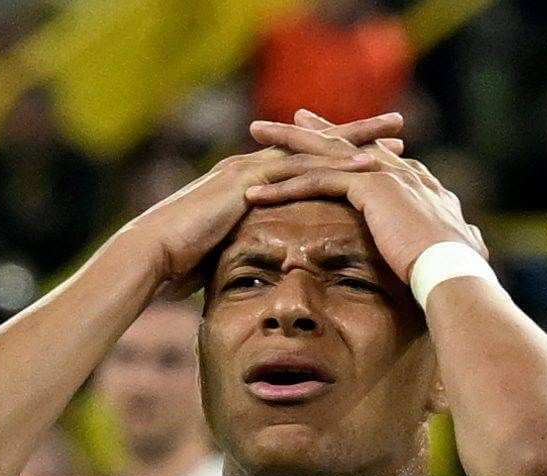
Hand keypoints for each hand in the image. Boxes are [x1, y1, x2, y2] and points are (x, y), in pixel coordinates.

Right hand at [117, 112, 404, 286]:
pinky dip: (336, 166)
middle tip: (396, 125)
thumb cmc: (177, 264)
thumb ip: (242, 254)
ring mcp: (250, 170)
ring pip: (313, 148)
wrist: (149, 256)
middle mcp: (252, 168)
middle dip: (356, 134)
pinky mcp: (247, 181)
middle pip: (313, 144)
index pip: (301, 162)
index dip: (337, 156)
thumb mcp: (220, 255)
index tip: (374, 153)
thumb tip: (255, 280)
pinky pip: (300, 170)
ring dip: (356, 140)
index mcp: (249, 183)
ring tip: (395, 133)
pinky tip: (367, 166)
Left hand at [246, 114, 486, 283]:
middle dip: (312, 130)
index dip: (348, 146)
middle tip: (281, 120)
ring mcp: (386, 175)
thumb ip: (452, 238)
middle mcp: (402, 171)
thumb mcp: (454, 247)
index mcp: (419, 183)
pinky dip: (285, 187)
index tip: (327, 137)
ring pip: (325, 154)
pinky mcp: (370, 188)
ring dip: (286, 146)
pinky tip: (257, 193)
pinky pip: (318, 182)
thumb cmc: (455, 272)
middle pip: (346, 144)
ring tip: (255, 136)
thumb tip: (466, 242)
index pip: (375, 157)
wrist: (455, 271)